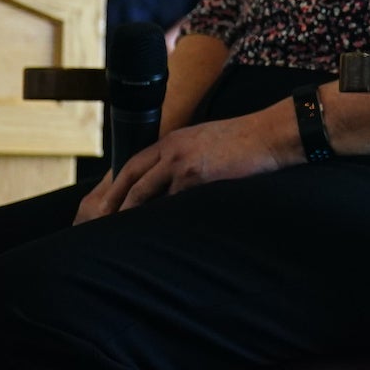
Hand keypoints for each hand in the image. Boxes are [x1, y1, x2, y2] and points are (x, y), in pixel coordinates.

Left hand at [74, 103, 298, 222]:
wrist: (271, 134)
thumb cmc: (246, 141)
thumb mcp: (206, 141)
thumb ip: (184, 157)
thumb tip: (172, 183)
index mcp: (173, 140)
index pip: (133, 164)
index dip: (116, 186)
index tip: (105, 205)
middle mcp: (172, 149)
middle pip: (129, 177)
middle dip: (112, 201)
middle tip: (98, 223)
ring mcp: (181, 163)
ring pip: (143, 191)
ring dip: (129, 213)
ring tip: (116, 234)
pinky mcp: (196, 176)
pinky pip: (170, 202)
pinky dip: (159, 217)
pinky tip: (153, 232)